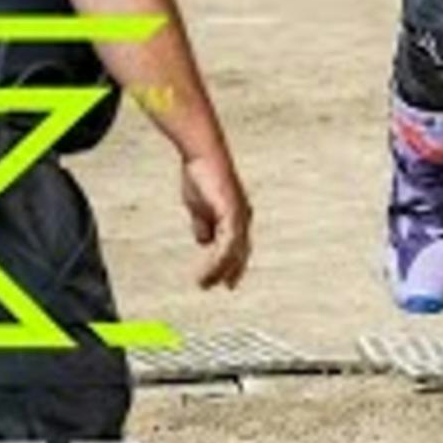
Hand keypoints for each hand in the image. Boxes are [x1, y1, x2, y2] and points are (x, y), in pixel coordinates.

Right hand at [180, 153, 251, 290]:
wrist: (202, 156)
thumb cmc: (201, 176)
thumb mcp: (200, 207)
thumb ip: (203, 224)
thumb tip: (203, 242)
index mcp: (236, 216)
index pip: (239, 246)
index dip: (233, 263)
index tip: (226, 281)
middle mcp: (242, 217)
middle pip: (241, 252)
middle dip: (233, 270)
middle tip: (225, 287)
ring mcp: (239, 216)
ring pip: (233, 252)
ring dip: (219, 270)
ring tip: (204, 283)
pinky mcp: (232, 213)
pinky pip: (227, 244)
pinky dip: (216, 260)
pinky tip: (206, 269)